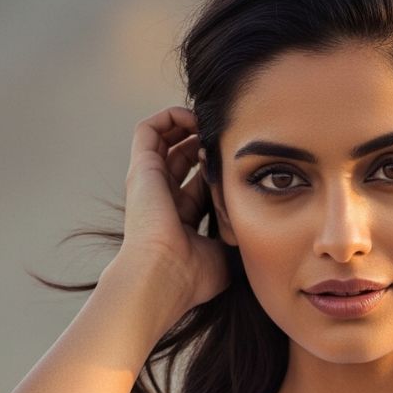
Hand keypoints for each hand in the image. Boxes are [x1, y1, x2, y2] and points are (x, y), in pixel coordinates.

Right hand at [116, 104, 230, 312]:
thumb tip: (250, 228)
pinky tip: (195, 118)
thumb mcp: (222, 254)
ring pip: (164, 139)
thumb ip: (233, 236)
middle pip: (181, 158)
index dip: (218, 169)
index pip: (199, 183)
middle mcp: (161, 198)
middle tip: (225, 137)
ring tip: (210, 122)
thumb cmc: (192, 275)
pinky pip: (149, 129)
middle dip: (204, 142)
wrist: (163, 276)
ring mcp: (149, 182)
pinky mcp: (141, 168)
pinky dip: (171, 117)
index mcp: (180, 218)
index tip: (238, 163)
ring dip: (188, 124)